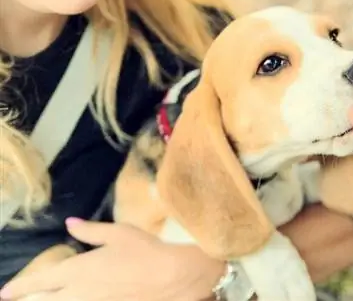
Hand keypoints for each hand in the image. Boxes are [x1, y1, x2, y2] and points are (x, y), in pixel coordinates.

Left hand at [0, 218, 223, 300]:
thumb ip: (90, 230)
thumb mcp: (117, 233)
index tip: (5, 292)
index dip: (21, 286)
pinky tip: (76, 300)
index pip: (42, 280)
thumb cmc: (144, 250)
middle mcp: (80, 292)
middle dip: (30, 299)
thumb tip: (69, 224)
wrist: (171, 276)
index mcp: (79, 270)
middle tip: (16, 298)